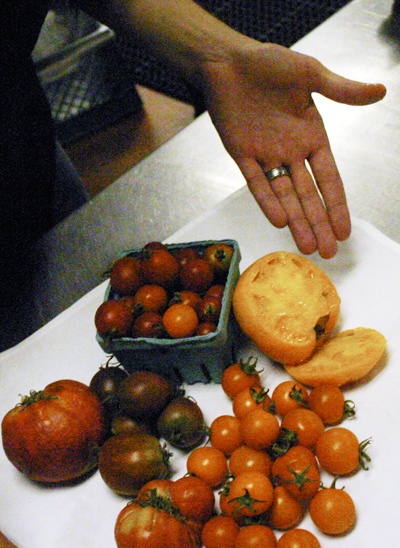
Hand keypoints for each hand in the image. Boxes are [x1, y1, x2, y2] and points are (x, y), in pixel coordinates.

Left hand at [202, 42, 385, 257]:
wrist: (229, 61)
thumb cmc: (269, 63)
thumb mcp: (311, 73)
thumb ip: (341, 90)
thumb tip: (380, 92)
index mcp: (312, 136)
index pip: (329, 179)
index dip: (337, 205)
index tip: (345, 231)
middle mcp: (291, 152)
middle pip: (308, 196)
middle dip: (319, 224)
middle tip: (328, 252)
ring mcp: (266, 156)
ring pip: (285, 196)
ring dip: (296, 221)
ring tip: (307, 247)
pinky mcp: (241, 155)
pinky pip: (256, 183)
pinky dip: (266, 201)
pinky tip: (279, 220)